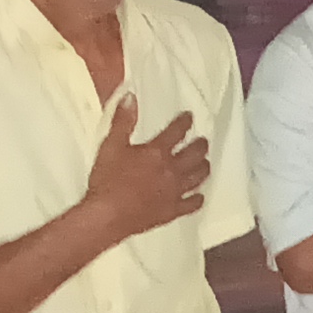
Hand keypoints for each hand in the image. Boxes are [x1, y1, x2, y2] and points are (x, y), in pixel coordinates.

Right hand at [81, 95, 211, 239]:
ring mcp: (174, 192)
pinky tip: (200, 197)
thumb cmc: (107, 180)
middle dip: (200, 145)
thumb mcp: (110, 146)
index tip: (189, 117)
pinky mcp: (172, 211)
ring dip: (203, 168)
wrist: (107, 216)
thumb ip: (122, 121)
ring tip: (206, 163)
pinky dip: (198, 199)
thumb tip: (131, 97)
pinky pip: (191, 205)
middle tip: (204, 141)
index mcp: (157, 152)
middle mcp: (171, 170)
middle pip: (194, 154)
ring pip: (197, 177)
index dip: (184, 122)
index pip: (176, 132)